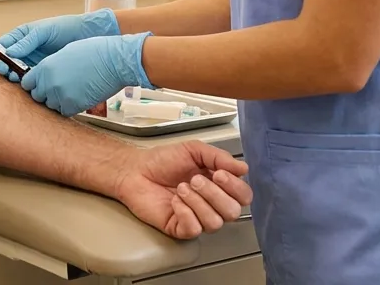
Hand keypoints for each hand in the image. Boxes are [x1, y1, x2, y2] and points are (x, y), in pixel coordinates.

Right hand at [0, 9, 118, 80]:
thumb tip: (9, 52)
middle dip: (2, 67)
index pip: (1, 45)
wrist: (87, 37)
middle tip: (4, 72)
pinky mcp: (43, 74)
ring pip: (16, 73)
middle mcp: (25, 51)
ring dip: (13, 77)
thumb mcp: (44, 31)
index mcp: (21, 37)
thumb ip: (27, 41)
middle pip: (6, 62)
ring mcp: (33, 63)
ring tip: (16, 79)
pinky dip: (26, 83)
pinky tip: (27, 86)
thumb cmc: (65, 28)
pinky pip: (31, 80)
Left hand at [20, 33, 151, 115]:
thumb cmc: (93, 52)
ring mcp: (59, 96)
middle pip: (37, 96)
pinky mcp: (72, 106)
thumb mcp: (65, 54)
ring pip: (50, 105)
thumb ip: (50, 66)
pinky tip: (79, 97)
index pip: (27, 83)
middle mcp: (48, 82)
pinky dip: (70, 107)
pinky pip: (64, 112)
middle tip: (61, 88)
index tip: (42, 84)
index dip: (35, 84)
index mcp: (44, 67)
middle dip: (46, 93)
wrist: (113, 61)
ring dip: (58, 101)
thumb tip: (43, 76)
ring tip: (73, 90)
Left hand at [115, 141, 252, 238]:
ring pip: (215, 222)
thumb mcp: (194, 150)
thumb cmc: (163, 160)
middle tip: (194, 180)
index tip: (219, 173)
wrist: (136, 170)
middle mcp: (212, 204)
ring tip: (181, 188)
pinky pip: (194, 229)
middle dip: (214, 194)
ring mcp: (197, 218)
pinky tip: (175, 202)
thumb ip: (219, 157)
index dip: (235, 187)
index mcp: (219, 186)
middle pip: (233, 212)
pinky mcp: (180, 228)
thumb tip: (244, 168)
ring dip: (198, 202)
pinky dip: (185, 212)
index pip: (243, 196)